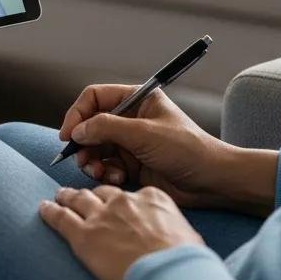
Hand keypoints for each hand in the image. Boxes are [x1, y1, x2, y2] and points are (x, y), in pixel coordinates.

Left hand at [39, 185, 202, 279]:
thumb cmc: (186, 263)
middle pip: (101, 193)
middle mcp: (124, 201)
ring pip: (78, 199)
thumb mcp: (188, 238)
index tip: (116, 207)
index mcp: (151, 198)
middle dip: (90, 194)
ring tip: (58, 196)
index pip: (130, 195)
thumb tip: (177, 243)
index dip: (120, 201)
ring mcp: (101, 216)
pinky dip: (50, 211)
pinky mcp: (83, 236)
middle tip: (79, 195)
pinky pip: (61, 218)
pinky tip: (43, 208)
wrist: (170, 275)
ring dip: (66, 197)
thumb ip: (175, 232)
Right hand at [60, 84, 277, 214]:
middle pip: (91, 125)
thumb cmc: (186, 149)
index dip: (78, 114)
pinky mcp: (133, 165)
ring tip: (99, 172)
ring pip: (96, 148)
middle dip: (84, 143)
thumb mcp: (144, 134)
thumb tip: (77, 130)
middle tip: (83, 159)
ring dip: (93, 161)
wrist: (211, 181)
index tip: (68, 134)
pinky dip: (106, 173)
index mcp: (137, 99)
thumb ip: (107, 128)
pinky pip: (106, 166)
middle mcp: (131, 119)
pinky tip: (118, 179)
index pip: (95, 98)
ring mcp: (131, 143)